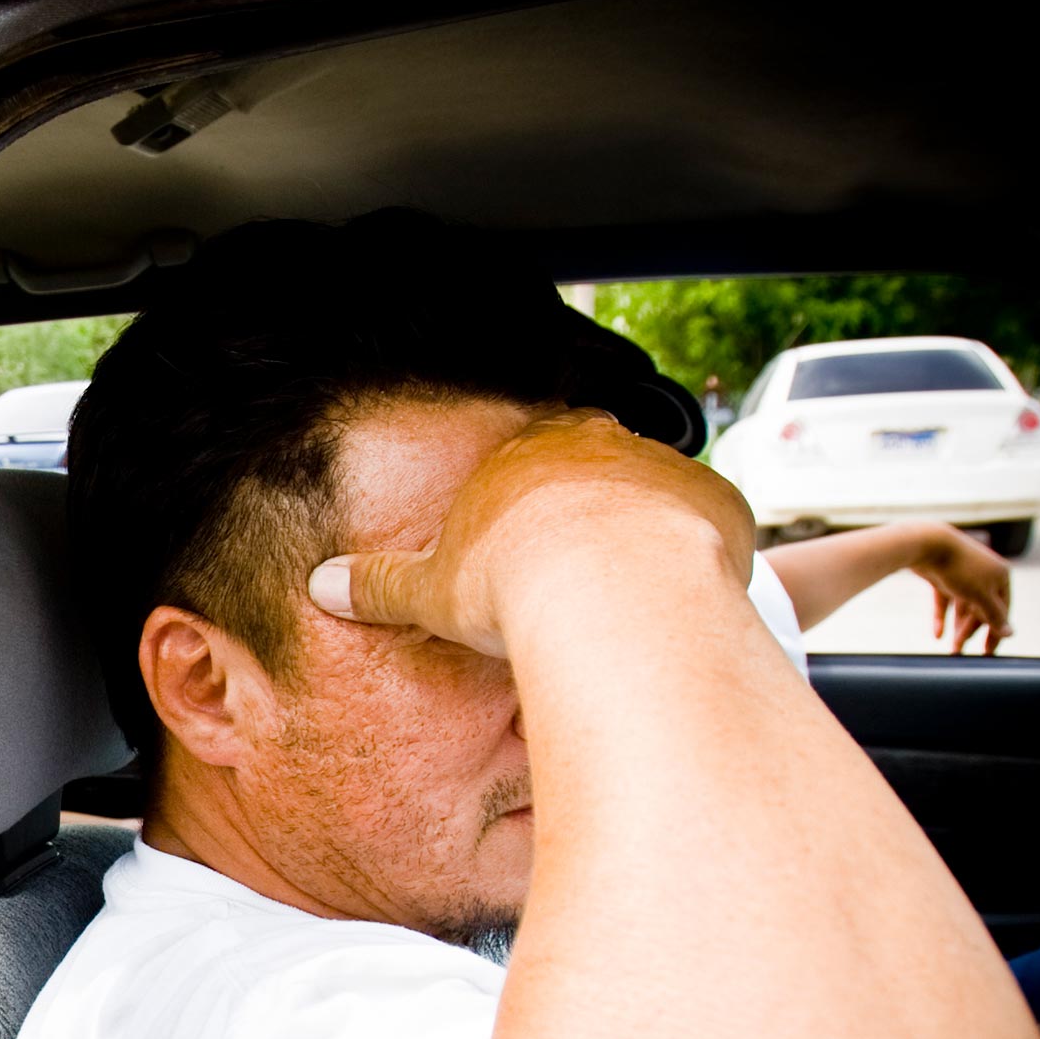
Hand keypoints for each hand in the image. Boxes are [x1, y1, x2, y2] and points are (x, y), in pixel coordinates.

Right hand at [307, 410, 753, 653]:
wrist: (608, 594)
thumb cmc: (512, 586)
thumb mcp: (428, 590)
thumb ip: (380, 584)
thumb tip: (323, 586)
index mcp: (524, 450)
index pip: (526, 447)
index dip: (527, 486)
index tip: (528, 525)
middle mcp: (599, 442)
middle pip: (595, 458)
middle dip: (590, 498)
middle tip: (583, 556)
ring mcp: (662, 466)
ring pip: (656, 488)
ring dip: (648, 526)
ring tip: (634, 587)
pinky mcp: (717, 502)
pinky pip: (709, 524)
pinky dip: (698, 554)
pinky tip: (680, 596)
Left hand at [912, 526, 1012, 654]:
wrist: (925, 543)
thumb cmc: (958, 568)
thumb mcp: (980, 595)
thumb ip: (994, 615)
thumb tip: (1011, 633)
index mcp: (1001, 575)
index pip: (1002, 609)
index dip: (996, 631)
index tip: (988, 652)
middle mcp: (984, 573)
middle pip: (981, 609)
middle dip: (971, 631)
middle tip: (960, 652)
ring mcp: (961, 574)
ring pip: (962, 606)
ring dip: (958, 628)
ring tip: (952, 649)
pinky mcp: (941, 575)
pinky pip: (944, 600)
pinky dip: (942, 617)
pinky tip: (937, 635)